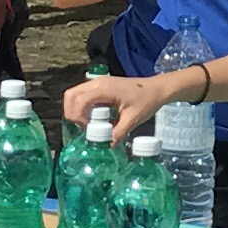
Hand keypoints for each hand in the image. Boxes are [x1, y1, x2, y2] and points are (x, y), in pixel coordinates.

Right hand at [60, 71, 177, 132]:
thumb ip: (118, 132)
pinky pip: (83, 95)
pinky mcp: (101, 86)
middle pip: (71, 95)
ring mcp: (98, 83)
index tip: (88, 129)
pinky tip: (94, 118)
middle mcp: (97, 83)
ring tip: (89, 124)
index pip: (78, 101)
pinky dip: (82, 107)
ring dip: (76, 110)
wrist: (156, 89)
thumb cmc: (146, 101)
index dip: (77, 117)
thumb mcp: (133, 119)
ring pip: (75, 94)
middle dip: (72, 113)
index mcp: (104, 89)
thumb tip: (107, 145)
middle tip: (84, 127)